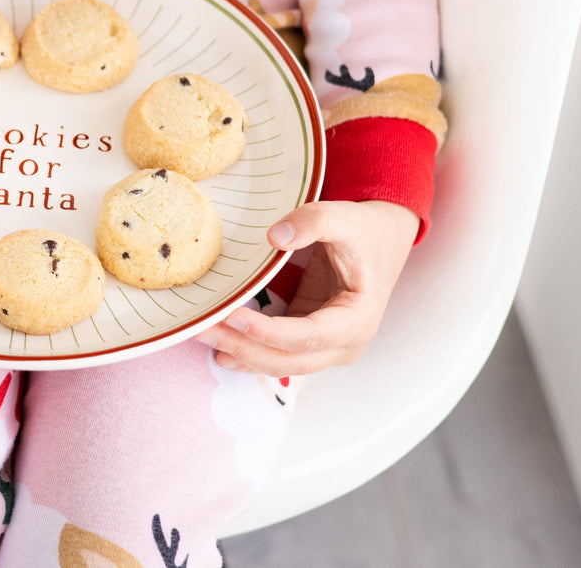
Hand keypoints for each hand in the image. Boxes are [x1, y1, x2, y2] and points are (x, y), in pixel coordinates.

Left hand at [196, 199, 419, 375]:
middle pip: (289, 359)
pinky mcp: (309, 340)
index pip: (310, 335)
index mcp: (358, 319)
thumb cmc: (363, 230)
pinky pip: (277, 355)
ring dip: (240, 353)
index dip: (269, 332)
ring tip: (201, 336)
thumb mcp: (343, 217)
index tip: (233, 317)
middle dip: (243, 347)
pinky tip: (220, 351)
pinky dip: (249, 353)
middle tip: (201, 329)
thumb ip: (312, 222)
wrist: (380, 238)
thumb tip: (274, 237)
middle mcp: (345, 343)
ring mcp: (327, 347)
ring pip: (280, 364)